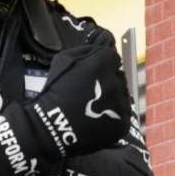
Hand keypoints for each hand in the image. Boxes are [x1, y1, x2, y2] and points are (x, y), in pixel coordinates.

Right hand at [26, 36, 128, 159]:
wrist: (52, 127)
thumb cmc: (55, 91)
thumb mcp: (64, 59)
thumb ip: (87, 50)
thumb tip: (102, 48)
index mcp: (102, 64)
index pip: (113, 58)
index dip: (103, 66)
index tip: (93, 75)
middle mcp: (115, 82)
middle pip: (119, 77)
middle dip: (108, 81)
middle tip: (92, 93)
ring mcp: (121, 104)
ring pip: (122, 96)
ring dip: (112, 98)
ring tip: (94, 108)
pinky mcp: (122, 123)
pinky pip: (123, 115)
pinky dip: (114, 117)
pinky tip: (98, 119)